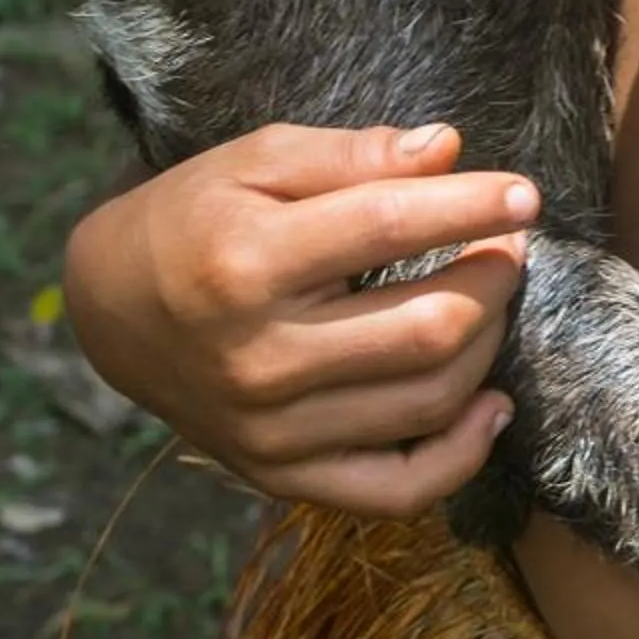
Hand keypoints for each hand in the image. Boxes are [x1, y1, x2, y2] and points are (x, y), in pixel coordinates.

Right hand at [60, 123, 538, 516]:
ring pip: (429, 399)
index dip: (473, 207)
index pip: (389, 227)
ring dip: (488, 343)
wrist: (113, 310)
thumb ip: (352, 154)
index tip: (525, 194)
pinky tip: (491, 403)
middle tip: (509, 244)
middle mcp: (259, 358)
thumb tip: (448, 149)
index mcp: (247, 263)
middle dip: (494, 278)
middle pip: (427, 326)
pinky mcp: (281, 476)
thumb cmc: (196, 217)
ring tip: (492, 298)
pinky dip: (462, 453)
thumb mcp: (256, 159)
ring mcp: (271, 430)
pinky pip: (397, 489)